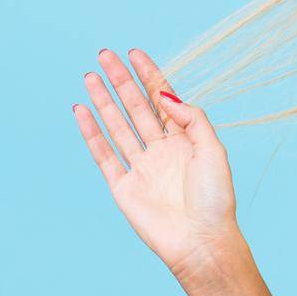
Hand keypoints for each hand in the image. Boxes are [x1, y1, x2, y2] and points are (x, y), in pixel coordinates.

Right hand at [72, 48, 240, 280]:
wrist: (201, 242)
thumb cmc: (215, 199)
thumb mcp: (213, 150)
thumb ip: (192, 119)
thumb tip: (166, 95)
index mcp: (185, 140)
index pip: (162, 99)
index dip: (148, 75)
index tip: (134, 53)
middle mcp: (160, 150)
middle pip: (136, 107)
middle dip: (121, 81)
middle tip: (105, 55)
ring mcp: (140, 167)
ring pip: (117, 125)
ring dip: (103, 101)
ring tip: (90, 76)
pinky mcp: (122, 186)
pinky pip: (103, 154)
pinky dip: (91, 132)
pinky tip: (81, 111)